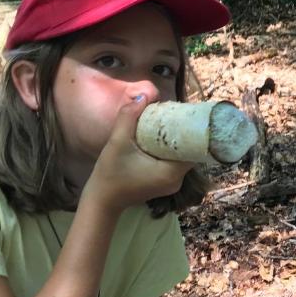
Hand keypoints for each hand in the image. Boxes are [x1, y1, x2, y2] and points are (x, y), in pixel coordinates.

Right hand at [85, 95, 193, 212]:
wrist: (102, 200)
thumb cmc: (110, 174)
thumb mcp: (117, 142)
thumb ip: (129, 117)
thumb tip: (142, 96)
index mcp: (171, 172)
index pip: (194, 149)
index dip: (192, 131)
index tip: (186, 115)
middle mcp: (177, 180)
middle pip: (189, 152)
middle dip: (182, 134)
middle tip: (174, 114)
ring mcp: (172, 184)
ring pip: (181, 157)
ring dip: (175, 142)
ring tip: (168, 123)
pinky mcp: (164, 184)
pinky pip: (174, 163)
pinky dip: (169, 151)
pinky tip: (160, 139)